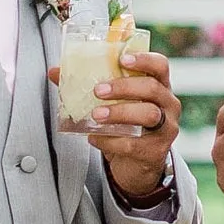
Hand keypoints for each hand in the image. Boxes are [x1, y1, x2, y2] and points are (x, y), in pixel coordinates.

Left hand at [57, 45, 183, 202]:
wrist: (136, 164)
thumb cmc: (126, 126)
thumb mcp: (112, 103)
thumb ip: (87, 86)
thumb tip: (55, 72)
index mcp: (158, 86)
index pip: (160, 66)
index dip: (144, 59)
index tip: (122, 59)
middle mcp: (167, 105)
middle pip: (152, 88)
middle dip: (124, 87)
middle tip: (98, 91)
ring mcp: (165, 129)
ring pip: (148, 114)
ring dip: (119, 112)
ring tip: (96, 115)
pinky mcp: (155, 151)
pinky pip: (133, 144)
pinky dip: (110, 141)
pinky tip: (93, 138)